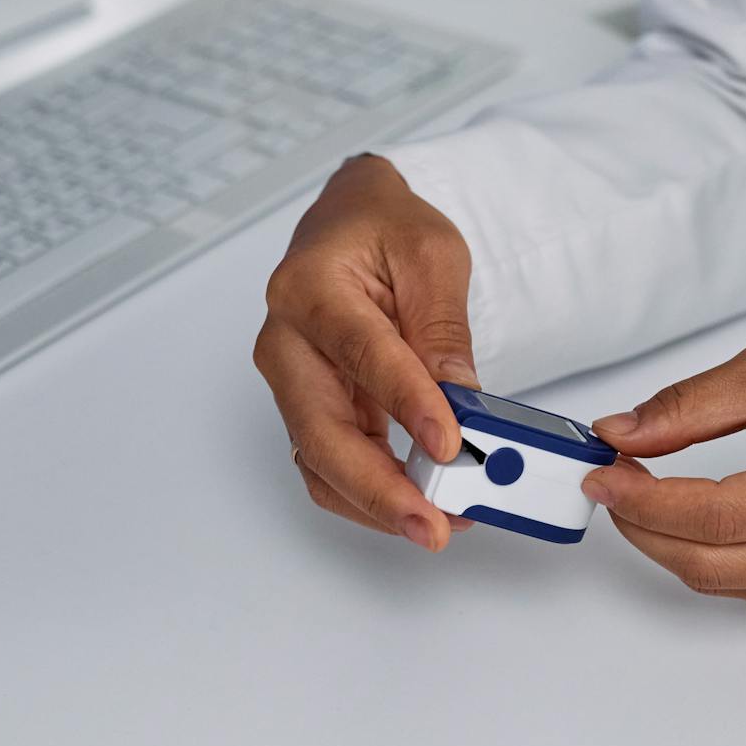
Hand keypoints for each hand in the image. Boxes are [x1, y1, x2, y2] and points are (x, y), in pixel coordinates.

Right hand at [254, 155, 478, 550]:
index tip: (448, 444)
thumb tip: (459, 399)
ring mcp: (292, 381)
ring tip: (439, 524)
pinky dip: (373, 492)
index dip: (406, 404)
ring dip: (377, 503)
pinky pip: (332, 463)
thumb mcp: (432, 256)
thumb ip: (442, 327)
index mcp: (309, 288)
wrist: (350, 221)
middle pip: (320, 431)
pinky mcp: (312, 407)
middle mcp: (285, 341)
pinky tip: (422, 504)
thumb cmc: (384, 228)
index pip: (361, 353)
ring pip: (320, 462)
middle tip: (434, 524)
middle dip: (379, 488)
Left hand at [581, 343, 745, 613]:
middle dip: (643, 524)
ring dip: (666, 542)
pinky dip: (703, 556)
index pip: (714, 515)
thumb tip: (621, 434)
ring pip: (718, 582)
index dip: (645, 498)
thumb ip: (692, 405)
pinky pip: (744, 588)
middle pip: (707, 563)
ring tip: (643, 493)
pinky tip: (690, 518)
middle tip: (612, 481)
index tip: (604, 470)